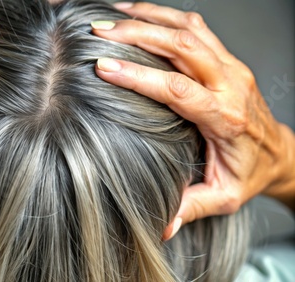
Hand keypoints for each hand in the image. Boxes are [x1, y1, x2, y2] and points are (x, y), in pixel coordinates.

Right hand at [91, 2, 294, 239]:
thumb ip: (191, 208)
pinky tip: (140, 15)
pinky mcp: (225, 59)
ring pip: (189, 28)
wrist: (278, 152)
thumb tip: (161, 226)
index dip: (138, 77)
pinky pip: (195, 27)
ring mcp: (230, 66)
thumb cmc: (248, 172)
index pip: (177, 90)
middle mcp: (230, 84)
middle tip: (99, 33)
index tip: (104, 68)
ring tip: (112, 16)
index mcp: (226, 117)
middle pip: (183, 46)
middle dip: (138, 34)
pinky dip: (164, 16)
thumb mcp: (223, 196)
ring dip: (149, 17)